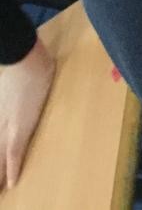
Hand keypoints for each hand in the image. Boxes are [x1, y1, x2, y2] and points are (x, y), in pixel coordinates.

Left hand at [0, 38, 54, 188]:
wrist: (25, 60)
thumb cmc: (23, 63)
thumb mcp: (12, 80)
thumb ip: (15, 88)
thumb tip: (28, 85)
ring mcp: (7, 126)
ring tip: (0, 192)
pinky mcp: (20, 128)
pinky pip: (14, 153)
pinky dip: (12, 169)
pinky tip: (12, 183)